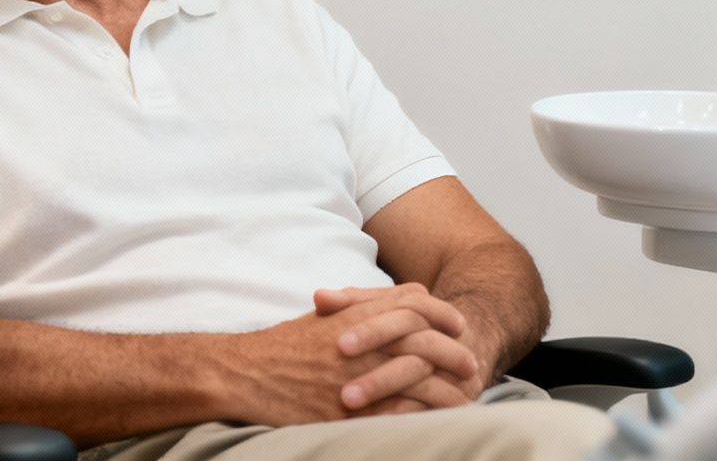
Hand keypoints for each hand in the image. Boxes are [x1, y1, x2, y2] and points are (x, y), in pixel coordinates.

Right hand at [211, 286, 473, 426]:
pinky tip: (440, 419)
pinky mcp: (353, 408)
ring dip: (447, 386)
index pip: (412, 304)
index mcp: (355, 315)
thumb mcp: (323, 316)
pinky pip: (401, 412)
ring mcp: (359, 375)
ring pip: (420, 378)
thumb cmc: (282, 346)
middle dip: (453, 351)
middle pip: (425, 340)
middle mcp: (362, 341)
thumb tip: (397, 297)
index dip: (440, 312)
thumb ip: (360, 305)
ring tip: (467, 394)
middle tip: (470, 362)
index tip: (456, 324)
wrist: (247, 374)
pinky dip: (426, 415)